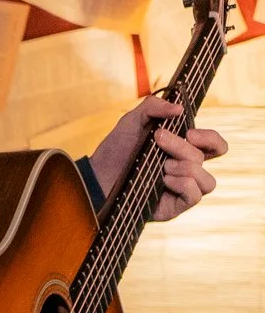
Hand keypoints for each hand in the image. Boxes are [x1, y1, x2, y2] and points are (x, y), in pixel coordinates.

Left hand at [89, 95, 226, 222]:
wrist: (96, 176)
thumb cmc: (116, 149)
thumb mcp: (131, 121)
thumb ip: (153, 106)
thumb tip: (179, 109)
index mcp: (184, 150)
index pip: (215, 146)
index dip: (211, 139)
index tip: (190, 133)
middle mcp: (187, 170)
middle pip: (203, 158)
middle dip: (181, 146)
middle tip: (158, 139)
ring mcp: (182, 189)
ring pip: (208, 180)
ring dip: (185, 168)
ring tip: (160, 166)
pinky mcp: (175, 206)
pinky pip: (196, 196)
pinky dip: (183, 184)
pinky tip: (164, 179)